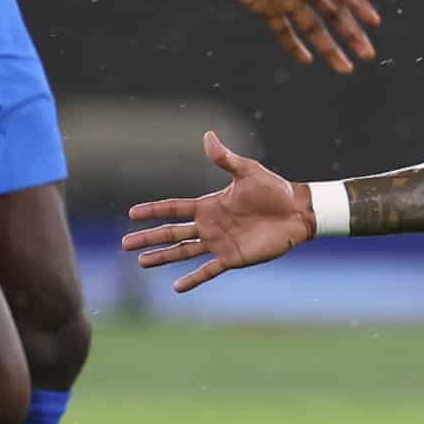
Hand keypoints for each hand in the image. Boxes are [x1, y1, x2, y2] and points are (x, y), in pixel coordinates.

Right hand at [122, 132, 316, 292]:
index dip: (154, 210)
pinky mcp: (233, 258)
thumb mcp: (248, 172)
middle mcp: (210, 225)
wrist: (297, 212)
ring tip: (142, 262)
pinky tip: (177, 287)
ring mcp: (220, 243)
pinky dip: (193, 279)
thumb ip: (226, 159)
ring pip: (184, 252)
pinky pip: (209, 271)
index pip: (174, 208)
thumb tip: (208, 136)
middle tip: (125, 244)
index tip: (132, 214)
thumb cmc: (274, 190)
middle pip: (172, 232)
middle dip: (149, 238)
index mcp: (209, 205)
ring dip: (163, 257)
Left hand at [191, 0, 380, 73]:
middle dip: (350, 34)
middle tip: (368, 54)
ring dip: (329, 47)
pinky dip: (294, 45)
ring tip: (345, 69)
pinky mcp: (263, 6)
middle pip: (332, 13)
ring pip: (312, 27)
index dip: (357, 4)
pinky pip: (282, 30)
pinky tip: (306, 60)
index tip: (374, 21)